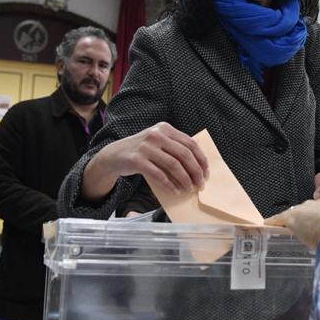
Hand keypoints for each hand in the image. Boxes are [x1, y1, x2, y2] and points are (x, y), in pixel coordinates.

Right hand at [83, 122, 208, 199]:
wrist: (114, 155)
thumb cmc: (141, 151)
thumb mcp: (157, 141)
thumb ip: (174, 147)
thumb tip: (198, 165)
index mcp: (165, 128)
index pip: (190, 143)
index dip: (201, 159)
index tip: (206, 171)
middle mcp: (156, 135)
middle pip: (184, 154)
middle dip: (196, 171)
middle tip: (200, 183)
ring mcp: (146, 147)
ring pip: (173, 165)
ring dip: (184, 179)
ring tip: (189, 188)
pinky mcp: (137, 161)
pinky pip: (159, 175)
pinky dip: (169, 185)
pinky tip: (175, 191)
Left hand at [265, 199, 319, 249]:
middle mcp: (319, 205)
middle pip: (308, 211)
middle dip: (305, 219)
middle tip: (304, 228)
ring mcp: (305, 211)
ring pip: (294, 215)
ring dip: (289, 221)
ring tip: (282, 226)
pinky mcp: (293, 218)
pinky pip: (279, 219)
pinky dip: (272, 222)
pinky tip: (265, 224)